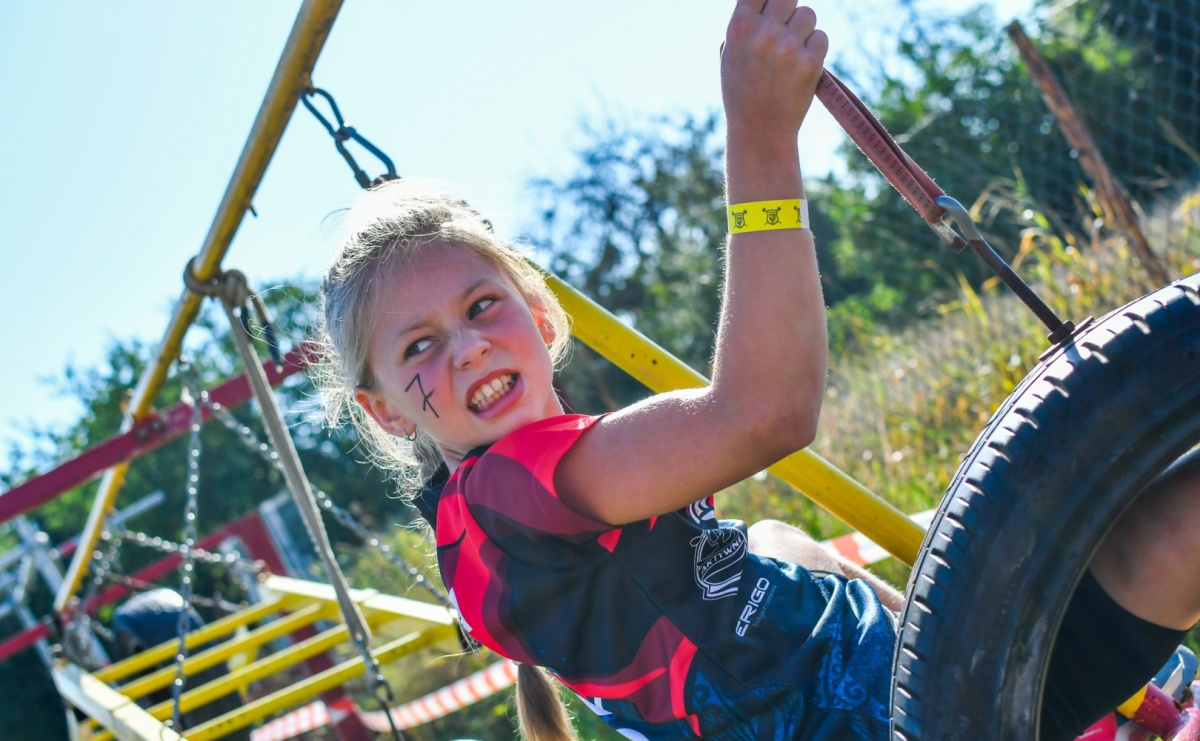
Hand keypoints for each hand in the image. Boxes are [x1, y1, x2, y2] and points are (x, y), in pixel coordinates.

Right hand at [720, 1, 827, 141]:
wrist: (759, 131)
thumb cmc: (742, 91)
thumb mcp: (731, 55)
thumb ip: (746, 24)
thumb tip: (765, 0)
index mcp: (740, 28)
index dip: (768, 0)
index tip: (771, 9)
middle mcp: (764, 33)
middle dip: (788, 10)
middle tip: (784, 28)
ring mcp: (789, 47)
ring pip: (808, 15)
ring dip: (803, 29)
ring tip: (790, 53)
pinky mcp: (811, 62)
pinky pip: (821, 37)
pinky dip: (814, 48)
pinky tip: (801, 66)